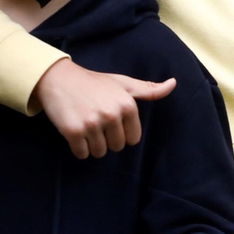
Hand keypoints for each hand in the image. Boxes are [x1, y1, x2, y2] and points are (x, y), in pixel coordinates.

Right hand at [31, 59, 176, 158]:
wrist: (59, 79)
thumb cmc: (95, 83)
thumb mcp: (124, 83)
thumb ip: (149, 89)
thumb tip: (173, 83)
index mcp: (127, 105)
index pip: (133, 139)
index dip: (122, 133)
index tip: (112, 121)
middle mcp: (111, 115)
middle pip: (117, 147)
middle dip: (107, 139)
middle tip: (96, 121)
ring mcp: (92, 124)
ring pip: (99, 153)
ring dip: (92, 144)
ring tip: (86, 125)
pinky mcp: (73, 132)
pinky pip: (82, 154)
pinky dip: (79, 148)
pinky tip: (76, 131)